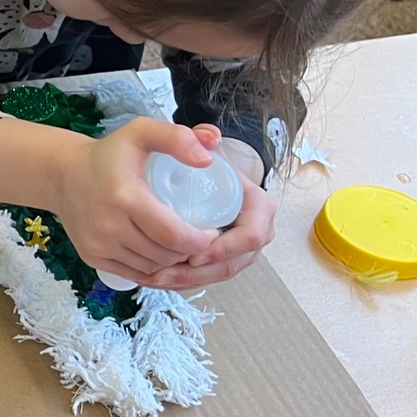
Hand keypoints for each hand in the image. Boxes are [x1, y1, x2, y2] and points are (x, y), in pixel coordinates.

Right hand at [50, 118, 219, 289]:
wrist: (64, 175)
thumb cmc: (109, 154)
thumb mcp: (141, 133)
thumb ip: (177, 137)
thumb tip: (208, 158)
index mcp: (125, 198)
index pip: (173, 235)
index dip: (200, 240)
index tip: (212, 232)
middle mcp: (108, 226)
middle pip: (164, 255)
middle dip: (189, 251)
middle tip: (199, 238)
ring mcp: (98, 245)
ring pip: (151, 267)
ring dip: (171, 261)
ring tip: (180, 245)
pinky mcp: (91, 256)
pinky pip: (132, 273)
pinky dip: (151, 267)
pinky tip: (159, 254)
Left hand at [143, 125, 275, 287]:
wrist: (200, 175)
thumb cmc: (203, 164)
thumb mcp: (203, 146)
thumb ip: (203, 135)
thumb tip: (209, 138)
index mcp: (259, 208)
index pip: (252, 236)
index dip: (226, 248)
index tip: (196, 251)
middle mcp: (254, 232)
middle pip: (233, 264)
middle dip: (201, 273)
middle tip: (167, 273)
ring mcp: (238, 250)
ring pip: (217, 275)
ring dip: (188, 281)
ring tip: (156, 278)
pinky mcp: (222, 260)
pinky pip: (205, 277)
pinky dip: (183, 281)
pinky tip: (156, 279)